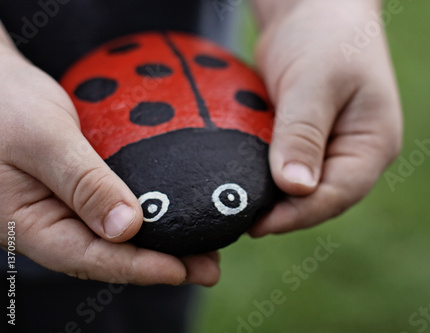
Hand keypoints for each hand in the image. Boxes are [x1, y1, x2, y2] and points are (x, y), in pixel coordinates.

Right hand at [0, 33, 219, 285]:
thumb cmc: (4, 104)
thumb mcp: (42, 139)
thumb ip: (82, 181)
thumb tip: (127, 227)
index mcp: (31, 223)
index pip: (91, 258)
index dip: (139, 268)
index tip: (182, 270)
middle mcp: (51, 224)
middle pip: (110, 256)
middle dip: (161, 265)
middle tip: (208, 269)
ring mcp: (66, 209)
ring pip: (116, 238)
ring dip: (160, 244)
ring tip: (203, 250)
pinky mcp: (79, 191)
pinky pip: (116, 211)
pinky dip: (147, 216)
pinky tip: (175, 214)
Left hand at [249, 0, 401, 235]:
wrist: (313, 7)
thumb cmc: (327, 36)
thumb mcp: (316, 82)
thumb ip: (303, 133)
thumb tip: (294, 187)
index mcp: (373, 144)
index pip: (338, 193)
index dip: (298, 214)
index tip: (258, 225)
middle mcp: (353, 153)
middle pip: (319, 199)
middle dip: (282, 212)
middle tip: (239, 220)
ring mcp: (329, 149)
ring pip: (300, 188)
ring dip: (271, 198)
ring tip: (236, 207)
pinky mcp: (305, 141)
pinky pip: (285, 168)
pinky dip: (264, 177)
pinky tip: (240, 181)